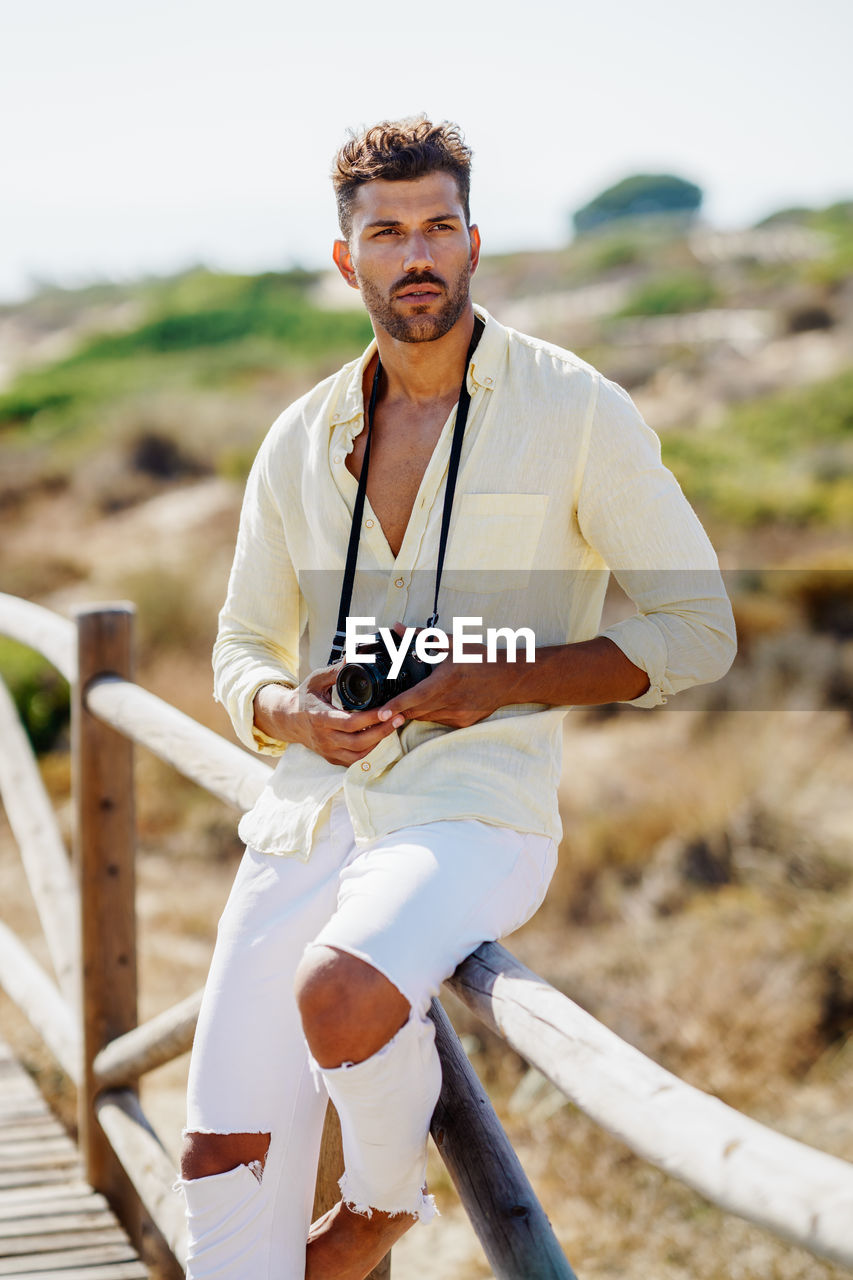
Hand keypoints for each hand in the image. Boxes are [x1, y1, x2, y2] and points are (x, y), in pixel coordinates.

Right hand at [253, 666, 403, 766]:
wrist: (286, 719)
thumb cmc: (304, 697)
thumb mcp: (315, 680)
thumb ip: (334, 671)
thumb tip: (352, 658)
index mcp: (319, 717)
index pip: (350, 723)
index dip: (372, 718)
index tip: (389, 709)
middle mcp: (324, 738)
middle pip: (358, 742)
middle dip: (383, 731)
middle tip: (400, 717)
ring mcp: (327, 750)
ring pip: (358, 755)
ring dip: (378, 742)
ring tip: (393, 725)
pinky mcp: (330, 758)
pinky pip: (353, 760)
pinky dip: (369, 751)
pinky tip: (378, 736)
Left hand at [376, 642, 511, 728]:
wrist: (509, 677)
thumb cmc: (480, 658)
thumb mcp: (452, 643)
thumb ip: (421, 636)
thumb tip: (398, 628)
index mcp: (446, 679)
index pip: (415, 697)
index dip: (396, 705)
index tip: (381, 711)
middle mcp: (451, 700)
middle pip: (416, 711)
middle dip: (400, 709)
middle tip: (386, 705)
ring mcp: (458, 714)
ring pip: (426, 717)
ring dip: (415, 711)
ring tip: (410, 700)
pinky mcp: (463, 722)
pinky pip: (438, 720)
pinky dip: (431, 713)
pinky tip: (435, 702)